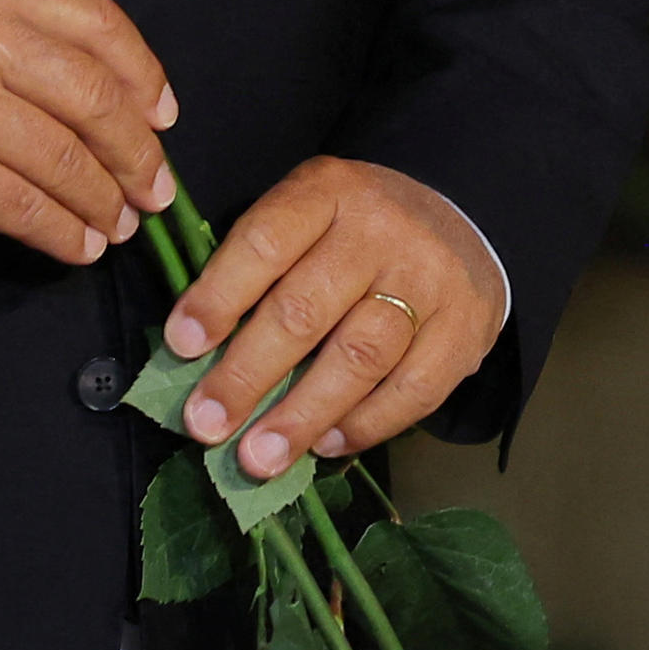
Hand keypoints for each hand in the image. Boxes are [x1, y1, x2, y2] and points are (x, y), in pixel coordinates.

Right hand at [0, 0, 177, 268]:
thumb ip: (11, 29)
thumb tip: (111, 88)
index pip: (94, 18)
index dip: (142, 72)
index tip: (161, 115)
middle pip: (92, 95)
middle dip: (137, 152)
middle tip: (155, 187)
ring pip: (65, 158)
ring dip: (105, 200)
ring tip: (118, 224)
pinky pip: (24, 208)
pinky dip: (62, 232)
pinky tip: (77, 246)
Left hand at [163, 159, 505, 479]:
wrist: (460, 218)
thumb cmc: (353, 233)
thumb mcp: (306, 217)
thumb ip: (258, 272)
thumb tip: (198, 357)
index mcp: (329, 191)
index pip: (266, 241)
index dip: (220, 296)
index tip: (182, 346)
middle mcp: (382, 230)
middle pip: (306, 309)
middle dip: (248, 374)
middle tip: (206, 425)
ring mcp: (431, 279)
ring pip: (360, 357)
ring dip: (301, 415)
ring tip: (258, 457)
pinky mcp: (466, 328)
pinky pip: (413, 390)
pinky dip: (364, 425)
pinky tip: (325, 445)